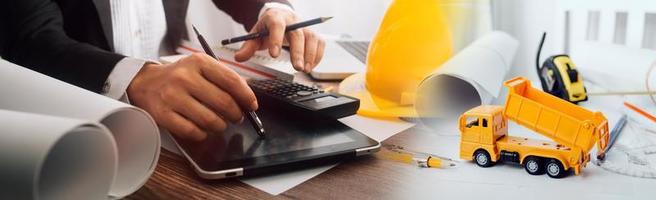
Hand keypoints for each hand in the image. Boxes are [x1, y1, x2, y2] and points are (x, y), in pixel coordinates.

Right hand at [127, 53, 257, 140]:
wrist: (145, 83)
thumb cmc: (180, 77)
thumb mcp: (201, 67)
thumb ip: (224, 78)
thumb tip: (248, 97)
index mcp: (199, 62)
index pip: (232, 81)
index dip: (246, 96)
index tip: (252, 105)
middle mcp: (185, 78)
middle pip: (224, 103)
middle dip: (236, 114)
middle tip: (237, 117)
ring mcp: (172, 97)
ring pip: (210, 120)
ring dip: (221, 126)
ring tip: (220, 124)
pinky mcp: (163, 114)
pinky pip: (193, 132)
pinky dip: (203, 134)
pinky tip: (204, 129)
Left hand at [235, 8, 324, 72]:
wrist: (281, 17)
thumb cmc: (268, 28)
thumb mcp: (256, 35)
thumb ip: (248, 47)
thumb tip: (239, 58)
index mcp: (276, 18)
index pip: (277, 26)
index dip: (276, 39)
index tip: (273, 55)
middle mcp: (293, 21)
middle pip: (298, 34)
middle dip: (298, 52)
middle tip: (296, 67)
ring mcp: (305, 27)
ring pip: (312, 38)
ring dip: (310, 55)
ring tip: (304, 69)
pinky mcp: (313, 35)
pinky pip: (320, 44)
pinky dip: (317, 56)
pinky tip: (310, 66)